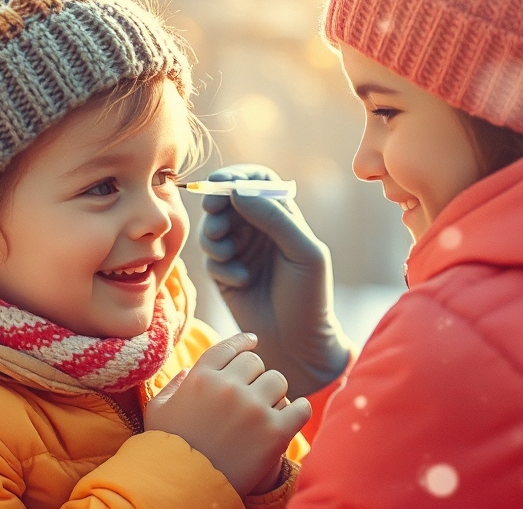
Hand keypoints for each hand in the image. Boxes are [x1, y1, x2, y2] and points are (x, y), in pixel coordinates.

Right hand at [145, 332, 310, 496]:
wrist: (187, 490)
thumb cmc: (168, 451)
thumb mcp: (158, 413)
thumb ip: (171, 387)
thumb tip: (187, 372)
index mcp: (201, 378)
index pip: (228, 348)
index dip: (243, 342)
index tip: (253, 341)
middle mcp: (227, 388)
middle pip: (256, 363)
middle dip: (255, 376)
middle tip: (252, 394)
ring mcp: (253, 409)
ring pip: (278, 381)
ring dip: (274, 393)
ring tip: (267, 409)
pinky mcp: (275, 433)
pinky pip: (300, 407)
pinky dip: (298, 410)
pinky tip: (292, 416)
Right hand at [199, 164, 351, 397]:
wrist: (298, 344)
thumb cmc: (310, 296)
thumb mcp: (303, 252)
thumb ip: (275, 218)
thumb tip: (238, 190)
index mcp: (282, 217)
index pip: (257, 181)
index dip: (238, 177)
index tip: (223, 182)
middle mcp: (259, 230)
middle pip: (227, 200)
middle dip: (217, 205)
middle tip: (215, 214)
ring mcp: (240, 252)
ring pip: (212, 228)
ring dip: (214, 236)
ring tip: (228, 255)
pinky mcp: (225, 275)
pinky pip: (211, 259)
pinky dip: (221, 266)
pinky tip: (241, 282)